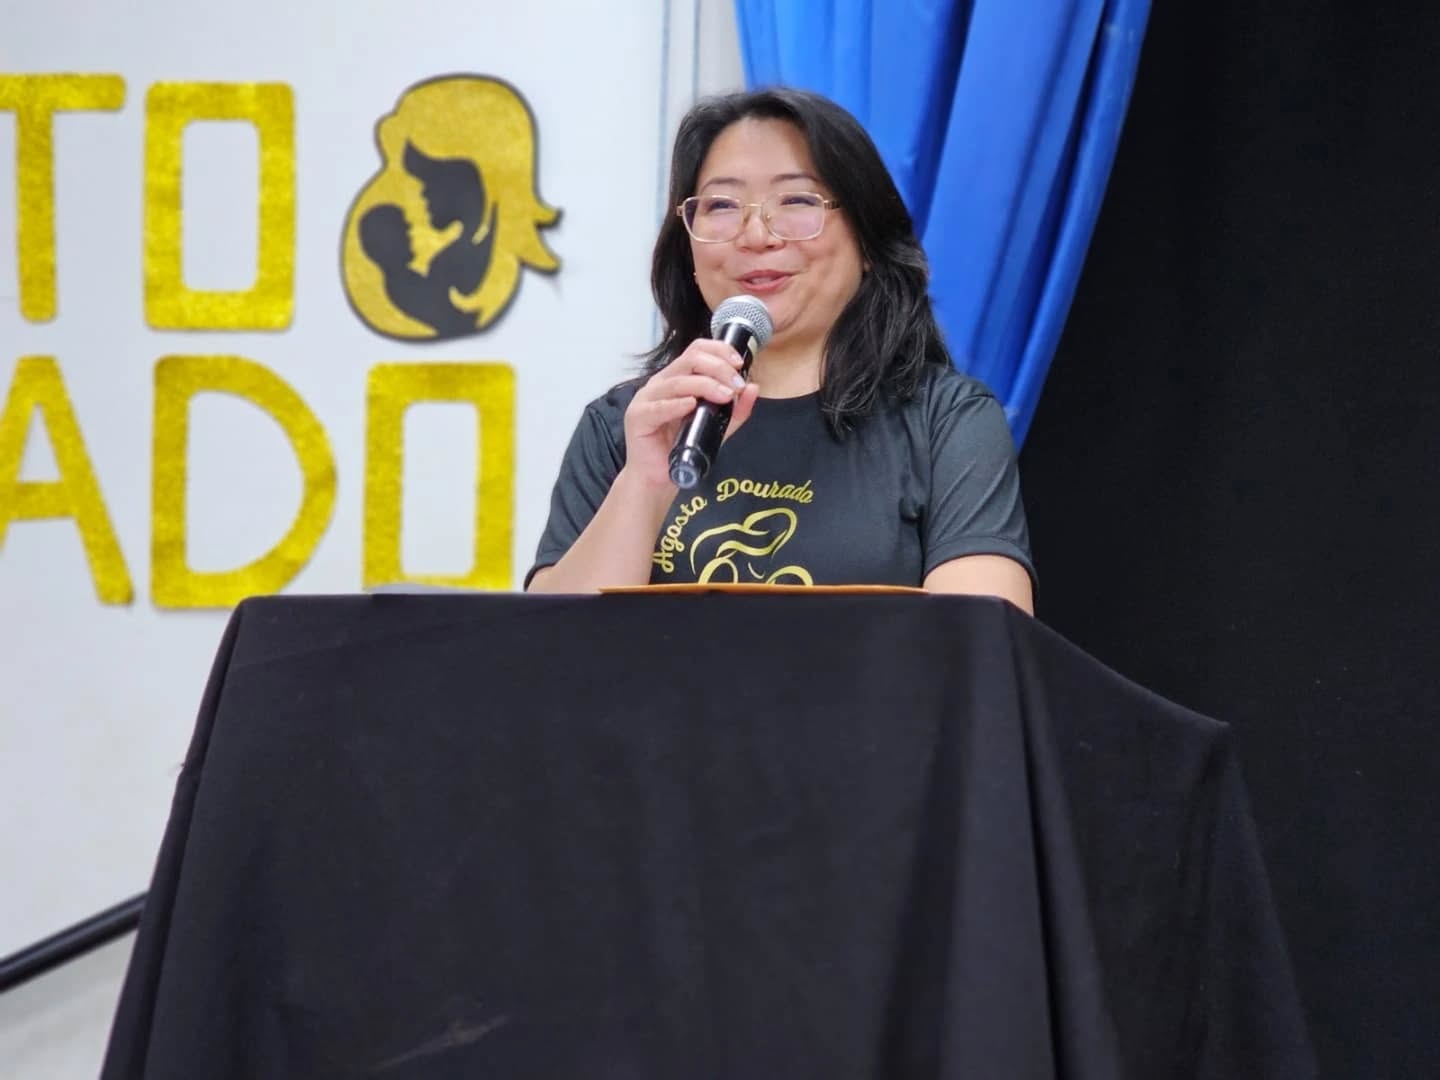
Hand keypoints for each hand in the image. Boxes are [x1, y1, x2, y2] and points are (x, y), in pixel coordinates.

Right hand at [621, 339, 759, 489]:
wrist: (658, 479)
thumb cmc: (682, 448)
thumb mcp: (716, 427)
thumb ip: (735, 410)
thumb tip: (753, 388)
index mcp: (677, 378)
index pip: (697, 350)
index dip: (720, 351)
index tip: (739, 364)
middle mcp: (661, 383)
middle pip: (690, 360)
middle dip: (718, 369)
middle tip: (736, 385)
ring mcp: (647, 398)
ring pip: (677, 381)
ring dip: (705, 385)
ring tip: (725, 396)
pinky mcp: (638, 417)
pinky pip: (658, 407)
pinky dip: (676, 404)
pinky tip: (691, 404)